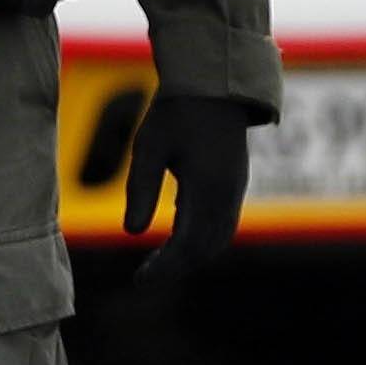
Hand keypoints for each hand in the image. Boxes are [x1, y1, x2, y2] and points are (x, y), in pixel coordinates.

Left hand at [114, 91, 256, 277]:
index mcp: (207, 189)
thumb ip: (140, 189)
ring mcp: (235, 190)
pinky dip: (203, 240)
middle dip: (177, 267)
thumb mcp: (149, 146)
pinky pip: (223, 224)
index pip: (187, 245)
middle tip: (145, 275)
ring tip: (161, 262)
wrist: (214, 84)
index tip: (140, 280)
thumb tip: (131, 233)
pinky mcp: (235, 183)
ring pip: (218, 239)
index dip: (165, 268)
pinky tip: (179, 236)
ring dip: (192, 256)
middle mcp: (227, 195)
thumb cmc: (176, 111)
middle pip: (205, 249)